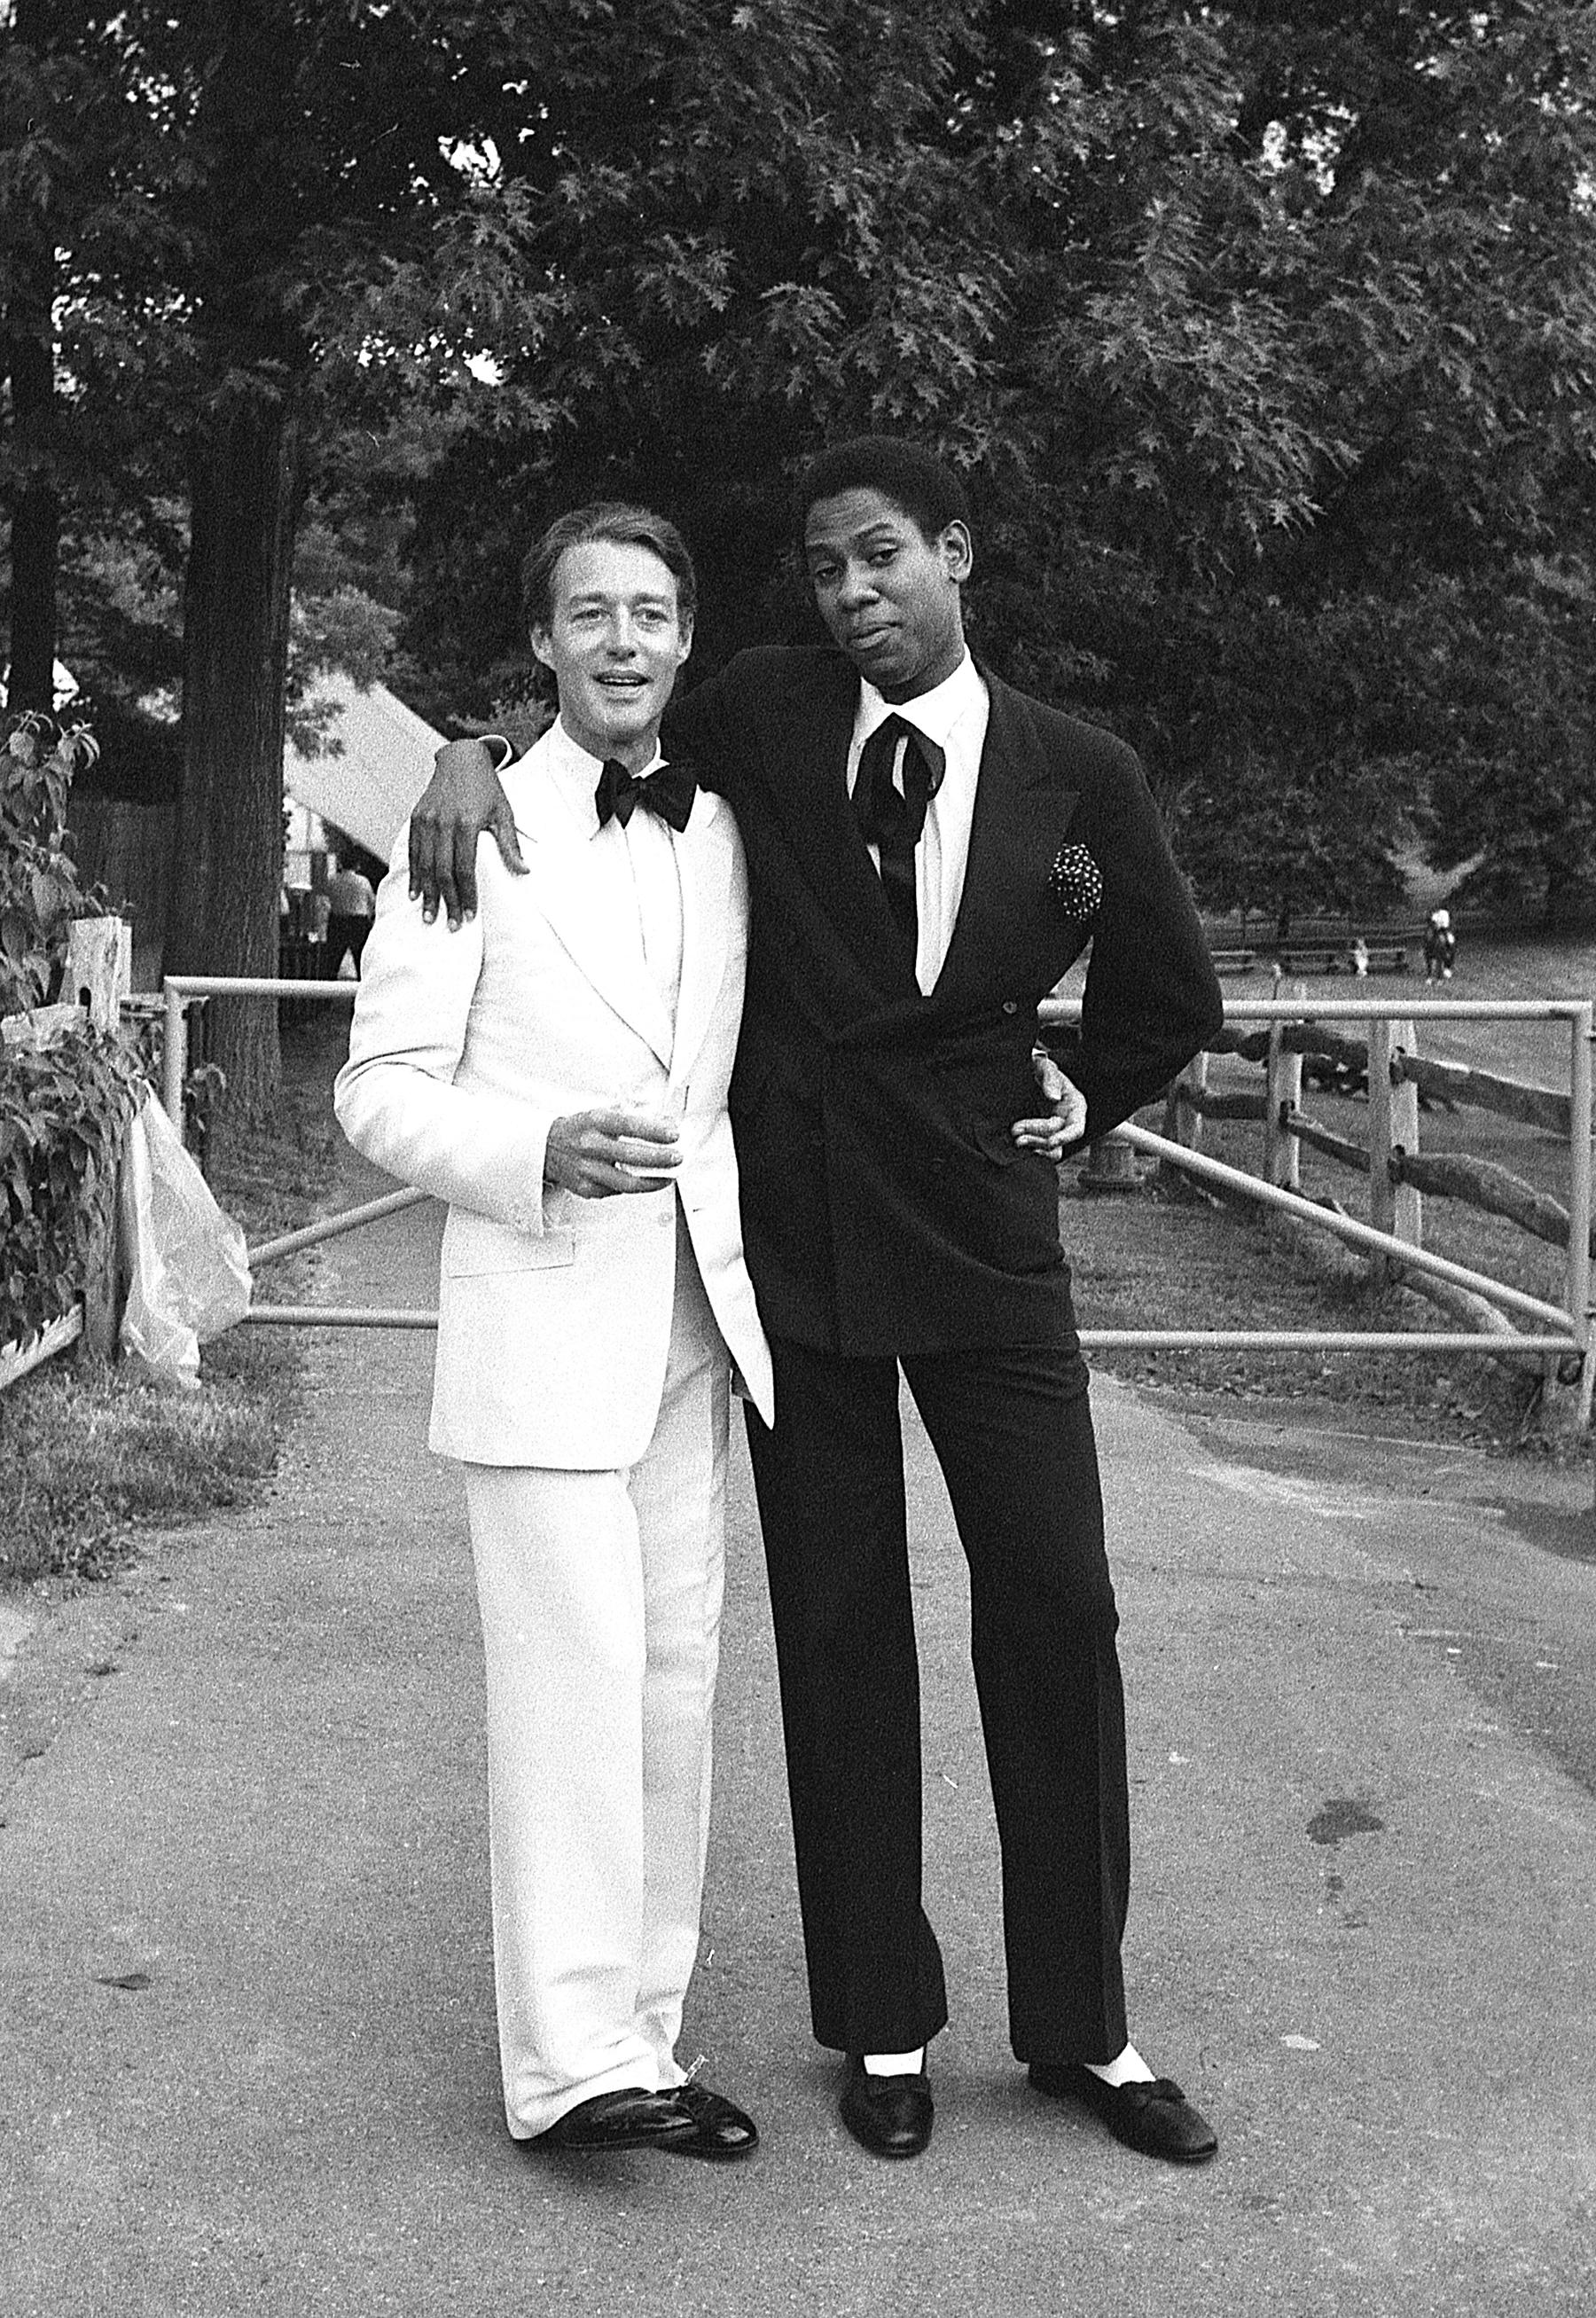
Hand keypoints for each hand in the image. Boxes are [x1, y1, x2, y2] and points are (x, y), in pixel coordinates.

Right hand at [409, 739, 524, 926]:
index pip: (465, 869)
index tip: (470, 916)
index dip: (467, 895)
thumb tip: (525, 872)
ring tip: (429, 916)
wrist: (461, 759)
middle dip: (446, 902)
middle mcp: (443, 823)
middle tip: (450, 926)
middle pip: (442, 871)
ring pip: (425, 865)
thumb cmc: (487, 788)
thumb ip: (510, 845)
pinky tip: (414, 893)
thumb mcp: (504, 813)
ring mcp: (426, 820)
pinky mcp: (416, 818)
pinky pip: (413, 852)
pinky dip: (413, 874)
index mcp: (467, 823)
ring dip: (426, 893)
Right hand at [544, 1107, 681, 1197]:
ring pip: (626, 1182)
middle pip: (631, 1156)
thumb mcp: (603, 1115)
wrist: (547, 1148)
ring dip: (653, 1181)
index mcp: (595, 1122)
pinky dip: (633, 1187)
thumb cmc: (579, 1130)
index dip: (654, 1130)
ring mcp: (587, 1170)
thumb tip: (665, 1124)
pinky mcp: (586, 1189)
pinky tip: (643, 1181)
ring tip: (668, 1176)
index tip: (673, 1134)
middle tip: (677, 1158)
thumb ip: (633, 1119)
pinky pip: (616, 1191)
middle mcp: (589, 1146)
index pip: (629, 1125)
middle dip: (660, 1158)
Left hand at [1011, 1051, 1086, 1160]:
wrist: (1025, 1072)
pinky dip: (1028, 1148)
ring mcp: (1054, 1131)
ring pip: (1049, 1150)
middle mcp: (1067, 1122)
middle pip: (1057, 1140)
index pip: (1076, 1129)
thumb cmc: (1040, 1068)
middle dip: (1037, 1138)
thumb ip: (1050, 1079)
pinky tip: (1017, 1143)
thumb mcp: (1045, 1067)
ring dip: (1033, 1146)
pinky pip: (1038, 1150)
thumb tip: (1053, 1097)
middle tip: (1015, 1131)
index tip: (1051, 1141)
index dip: (1065, 1137)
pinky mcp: (1040, 1136)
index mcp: (1075, 1107)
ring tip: (1016, 1140)